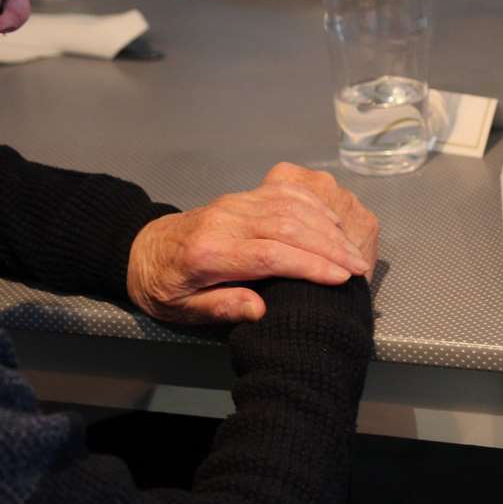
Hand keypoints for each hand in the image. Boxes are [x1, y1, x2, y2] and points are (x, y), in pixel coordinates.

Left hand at [127, 164, 376, 323]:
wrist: (143, 249)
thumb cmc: (164, 286)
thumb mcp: (182, 310)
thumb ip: (222, 307)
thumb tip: (261, 309)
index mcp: (209, 252)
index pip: (269, 253)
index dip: (309, 265)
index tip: (341, 278)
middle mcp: (226, 221)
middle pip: (287, 226)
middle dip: (329, 246)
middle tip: (359, 268)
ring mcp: (236, 203)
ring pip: (290, 206)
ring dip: (327, 226)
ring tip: (353, 251)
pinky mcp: (242, 197)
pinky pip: (284, 193)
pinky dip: (314, 206)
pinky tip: (333, 223)